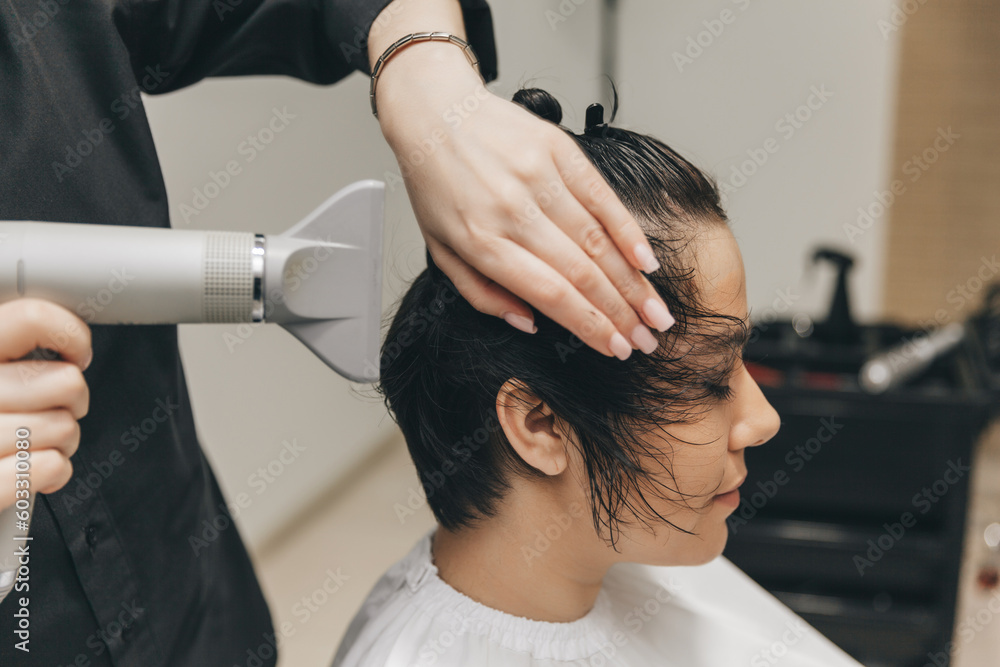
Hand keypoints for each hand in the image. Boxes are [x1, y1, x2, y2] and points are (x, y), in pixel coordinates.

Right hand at [0, 299, 90, 510]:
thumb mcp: (2, 383)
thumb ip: (13, 353)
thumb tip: (64, 342)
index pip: (30, 320)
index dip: (70, 336)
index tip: (75, 355)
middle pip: (66, 381)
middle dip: (72, 402)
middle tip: (53, 412)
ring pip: (64, 427)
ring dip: (62, 441)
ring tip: (34, 445)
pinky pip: (49, 466)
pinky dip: (53, 472)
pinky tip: (33, 470)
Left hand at [368, 2, 673, 359]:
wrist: (434, 112)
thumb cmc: (436, 184)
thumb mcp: (440, 250)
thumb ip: (482, 294)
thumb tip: (530, 323)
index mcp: (482, 240)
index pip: (551, 293)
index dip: (590, 326)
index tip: (615, 348)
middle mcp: (513, 210)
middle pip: (582, 272)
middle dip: (621, 313)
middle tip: (646, 339)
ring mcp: (539, 177)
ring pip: (599, 240)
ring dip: (633, 282)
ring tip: (655, 311)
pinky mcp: (558, 149)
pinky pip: (603, 197)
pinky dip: (630, 232)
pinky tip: (647, 261)